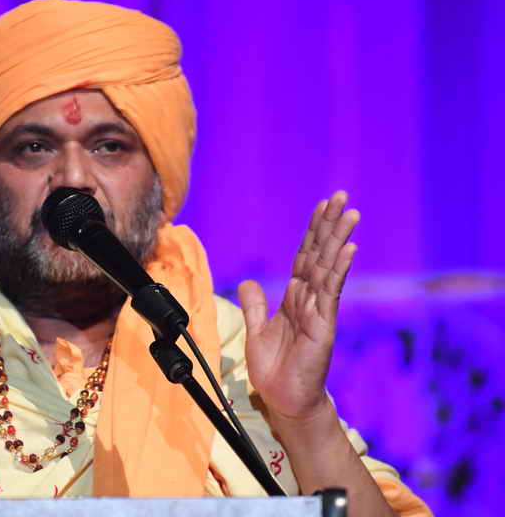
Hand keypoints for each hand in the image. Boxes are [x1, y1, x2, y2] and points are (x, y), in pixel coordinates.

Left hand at [238, 191, 358, 421]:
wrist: (284, 401)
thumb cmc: (275, 370)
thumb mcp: (256, 331)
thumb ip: (255, 306)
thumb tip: (249, 281)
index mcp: (293, 298)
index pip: (304, 257)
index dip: (311, 232)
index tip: (321, 207)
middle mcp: (309, 300)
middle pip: (320, 254)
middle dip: (329, 225)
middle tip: (342, 196)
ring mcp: (319, 311)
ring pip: (329, 268)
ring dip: (339, 239)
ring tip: (350, 213)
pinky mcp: (323, 325)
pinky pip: (331, 292)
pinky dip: (339, 270)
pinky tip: (349, 250)